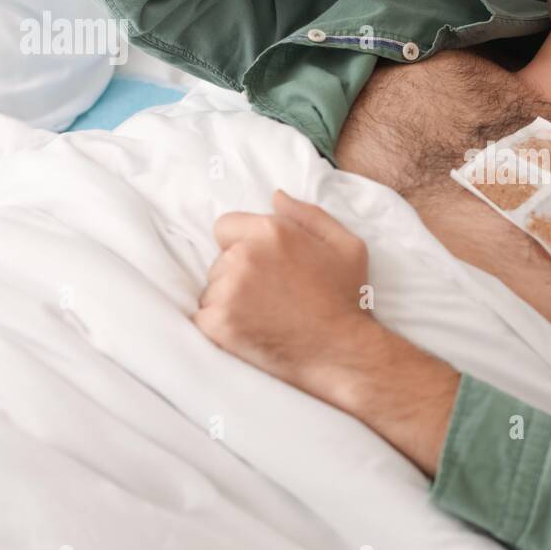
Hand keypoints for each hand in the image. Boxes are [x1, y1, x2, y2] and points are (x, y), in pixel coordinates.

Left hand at [193, 188, 377, 408]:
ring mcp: (229, 290)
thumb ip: (309, 214)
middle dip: (238, 273)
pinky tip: (250, 330)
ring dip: (229, 300)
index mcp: (272, 231)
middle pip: (219, 259)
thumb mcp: (346, 246)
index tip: (264, 267)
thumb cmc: (346, 300)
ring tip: (265, 316)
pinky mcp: (217, 322)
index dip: (243, 245)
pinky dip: (221, 324)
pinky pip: (203, 316)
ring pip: (212, 288)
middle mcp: (245, 256)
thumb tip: (275, 196)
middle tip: (272, 295)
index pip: (225, 226)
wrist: (342, 353)